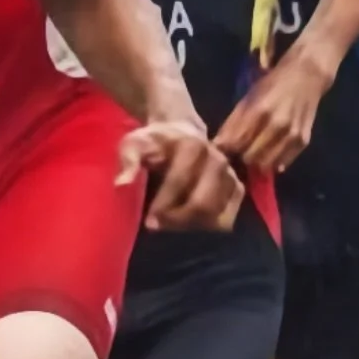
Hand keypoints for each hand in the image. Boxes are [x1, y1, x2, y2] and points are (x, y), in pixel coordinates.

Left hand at [118, 120, 243, 231]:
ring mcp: (230, 174)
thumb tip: (122, 184)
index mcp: (193, 146)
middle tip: (159, 225)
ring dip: (191, 225)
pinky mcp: (237, 188)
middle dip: (178, 220)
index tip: (149, 222)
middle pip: (202, 205)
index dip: (163, 207)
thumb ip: (128, 160)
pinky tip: (189, 221)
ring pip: (215, 215)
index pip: (180, 184)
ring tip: (172, 223)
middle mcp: (217, 159)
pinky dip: (207, 225)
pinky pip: (226, 219)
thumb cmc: (154, 142)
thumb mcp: (134, 143)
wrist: (182, 132)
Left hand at [215, 46, 330, 173]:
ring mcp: (291, 135)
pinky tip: (269, 152)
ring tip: (253, 153)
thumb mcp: (249, 98)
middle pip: (249, 158)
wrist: (307, 76)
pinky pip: (282, 163)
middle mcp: (277, 126)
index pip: (235, 143)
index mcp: (259, 111)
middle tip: (237, 153)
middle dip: (240, 157)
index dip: (225, 150)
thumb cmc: (273, 84)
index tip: (221, 152)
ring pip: (266, 165)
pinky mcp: (303, 142)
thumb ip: (234, 122)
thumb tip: (218, 146)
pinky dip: (273, 161)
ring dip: (257, 162)